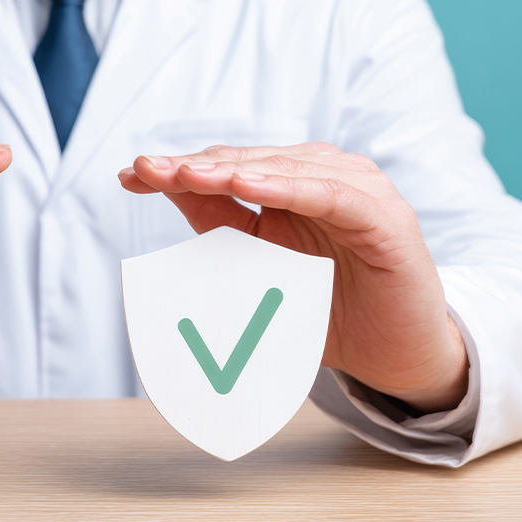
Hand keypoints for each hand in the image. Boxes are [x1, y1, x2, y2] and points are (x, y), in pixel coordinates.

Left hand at [118, 142, 467, 411]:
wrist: (392, 358)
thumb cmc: (325, 311)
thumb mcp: (257, 269)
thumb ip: (219, 230)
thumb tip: (161, 204)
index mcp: (289, 187)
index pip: (225, 170)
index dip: (177, 170)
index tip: (130, 175)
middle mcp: (323, 178)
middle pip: (248, 164)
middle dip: (194, 167)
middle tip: (147, 170)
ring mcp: (357, 192)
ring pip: (286, 170)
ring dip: (233, 171)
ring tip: (186, 174)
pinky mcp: (384, 219)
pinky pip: (333, 196)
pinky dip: (290, 187)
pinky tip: (249, 187)